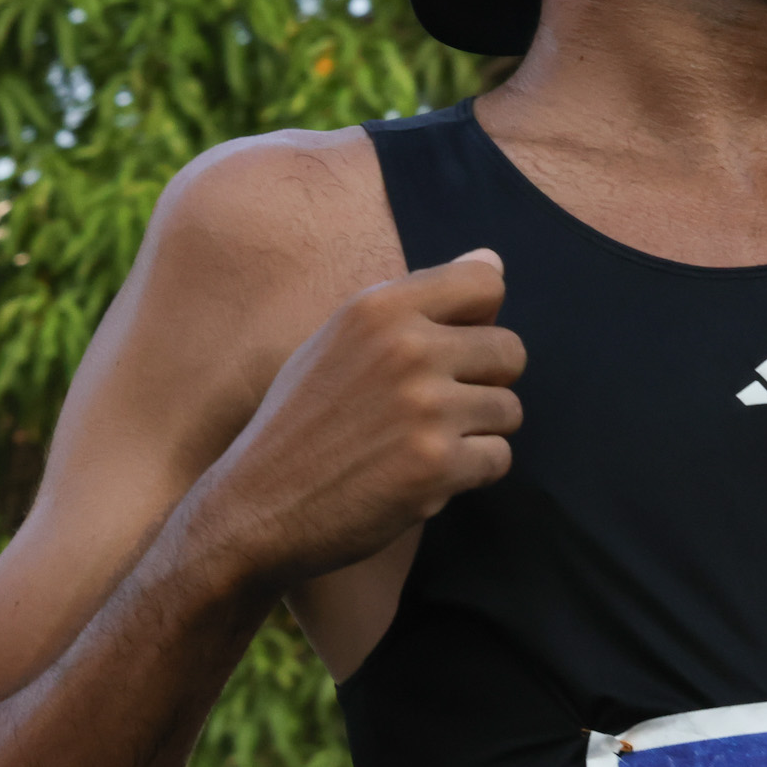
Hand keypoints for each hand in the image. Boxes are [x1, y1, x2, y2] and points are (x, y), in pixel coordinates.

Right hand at [192, 250, 524, 589]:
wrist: (255, 508)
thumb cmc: (300, 424)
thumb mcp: (340, 340)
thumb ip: (414, 302)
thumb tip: (492, 258)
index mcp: (378, 307)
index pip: (486, 283)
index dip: (481, 321)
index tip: (452, 351)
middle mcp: (406, 348)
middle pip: (511, 350)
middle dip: (486, 383)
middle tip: (437, 411)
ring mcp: (425, 408)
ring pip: (508, 409)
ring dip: (477, 434)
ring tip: (421, 447)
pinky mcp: (437, 466)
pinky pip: (498, 458)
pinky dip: (469, 474)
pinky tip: (421, 479)